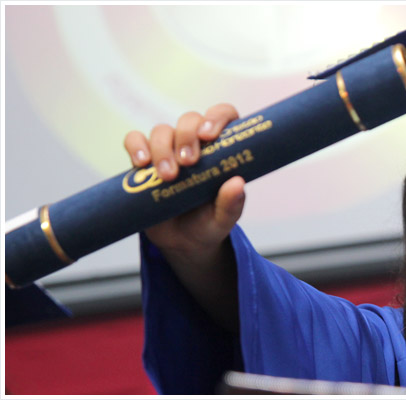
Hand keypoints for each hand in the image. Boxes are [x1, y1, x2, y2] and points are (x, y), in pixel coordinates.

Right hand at [123, 103, 244, 330]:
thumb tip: (237, 183)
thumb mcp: (223, 219)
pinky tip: (141, 164)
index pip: (223, 115)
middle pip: (189, 120)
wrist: (181, 243)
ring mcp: (168, 150)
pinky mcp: (144, 161)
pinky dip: (136, 146)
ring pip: (162, 130)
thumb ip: (232, 204)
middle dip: (187, 136)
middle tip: (189, 162)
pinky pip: (134, 140)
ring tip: (168, 176)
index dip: (217, 117)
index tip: (209, 135)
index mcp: (221, 149)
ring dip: (163, 148)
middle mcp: (195, 144)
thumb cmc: (208, 224)